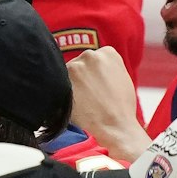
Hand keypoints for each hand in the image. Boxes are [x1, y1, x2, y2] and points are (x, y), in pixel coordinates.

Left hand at [67, 47, 151, 162]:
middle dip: (79, 79)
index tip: (94, 85)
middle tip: (87, 96)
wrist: (115, 125)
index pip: (91, 58)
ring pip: (65, 75)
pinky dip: (59, 93)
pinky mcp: (62, 80)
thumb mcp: (120, 77)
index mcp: (108, 52)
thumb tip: (89, 67)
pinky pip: (55, 84)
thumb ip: (105, 67)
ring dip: (69, 86)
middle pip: (77, 65)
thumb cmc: (120, 106)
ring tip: (81, 101)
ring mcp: (75, 66)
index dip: (91, 74)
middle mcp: (90, 55)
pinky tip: (71, 103)